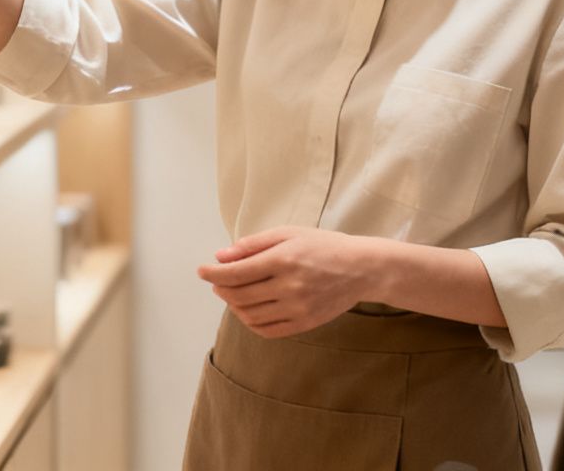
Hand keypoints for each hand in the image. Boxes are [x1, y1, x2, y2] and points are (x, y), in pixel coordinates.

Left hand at [195, 226, 372, 338]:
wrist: (361, 269)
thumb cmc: (323, 246)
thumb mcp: (288, 234)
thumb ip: (253, 245)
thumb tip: (221, 256)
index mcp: (283, 260)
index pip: (236, 273)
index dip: (213, 273)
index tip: (201, 271)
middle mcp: (289, 287)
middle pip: (239, 295)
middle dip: (221, 288)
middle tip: (216, 281)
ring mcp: (297, 309)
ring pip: (250, 315)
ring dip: (233, 305)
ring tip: (232, 293)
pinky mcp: (304, 324)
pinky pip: (267, 330)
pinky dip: (250, 321)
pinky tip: (248, 310)